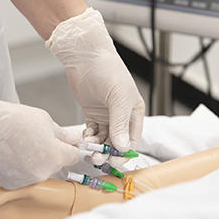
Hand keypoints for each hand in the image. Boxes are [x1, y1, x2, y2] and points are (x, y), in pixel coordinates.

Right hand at [0, 86, 79, 188]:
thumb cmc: (14, 121)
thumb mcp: (46, 121)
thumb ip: (63, 135)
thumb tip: (73, 140)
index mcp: (56, 156)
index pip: (74, 156)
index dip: (69, 147)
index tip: (65, 143)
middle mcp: (44, 173)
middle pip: (56, 165)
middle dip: (51, 154)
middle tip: (37, 140)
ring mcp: (27, 181)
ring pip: (39, 172)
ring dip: (35, 163)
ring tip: (21, 147)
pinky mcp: (12, 185)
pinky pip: (23, 177)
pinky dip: (20, 169)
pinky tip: (12, 155)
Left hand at [46, 8, 144, 152]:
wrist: (85, 56)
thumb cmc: (107, 70)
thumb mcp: (117, 97)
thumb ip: (120, 123)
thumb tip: (123, 147)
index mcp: (134, 112)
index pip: (133, 139)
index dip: (124, 153)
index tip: (113, 162)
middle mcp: (122, 116)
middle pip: (117, 142)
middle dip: (107, 152)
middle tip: (96, 159)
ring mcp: (107, 115)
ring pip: (103, 139)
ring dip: (96, 146)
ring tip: (88, 148)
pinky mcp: (92, 114)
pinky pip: (92, 132)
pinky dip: (89, 137)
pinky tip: (84, 138)